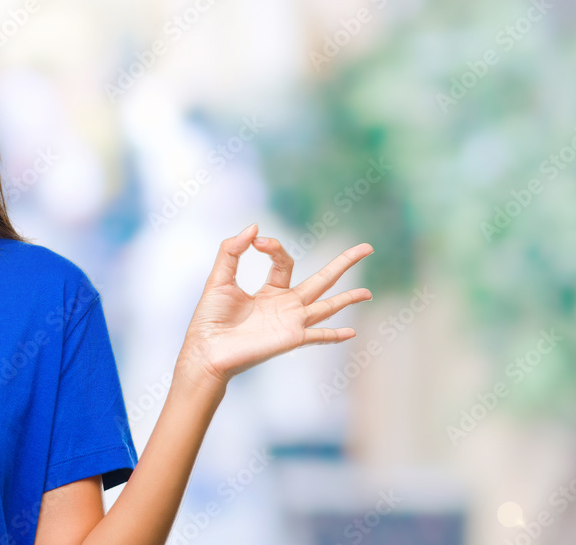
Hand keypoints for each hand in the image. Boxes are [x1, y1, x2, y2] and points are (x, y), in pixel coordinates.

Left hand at [177, 223, 372, 388]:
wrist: (207, 349)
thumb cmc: (210, 318)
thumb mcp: (219, 277)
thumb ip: (232, 250)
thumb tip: (254, 227)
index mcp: (270, 291)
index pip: (286, 261)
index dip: (275, 247)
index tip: (258, 242)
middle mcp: (286, 305)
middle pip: (322, 280)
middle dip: (344, 263)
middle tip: (366, 247)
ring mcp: (291, 322)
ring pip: (327, 306)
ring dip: (348, 298)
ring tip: (368, 292)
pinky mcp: (291, 338)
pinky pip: (318, 336)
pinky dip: (335, 334)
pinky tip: (352, 332)